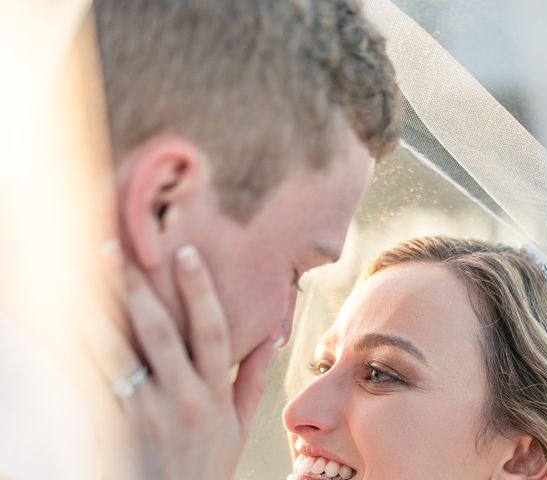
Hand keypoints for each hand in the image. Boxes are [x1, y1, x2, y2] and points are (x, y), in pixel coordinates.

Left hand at [85, 243, 275, 478]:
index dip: (199, 290)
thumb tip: (270, 337)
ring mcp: (147, 413)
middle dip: (140, 288)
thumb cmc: (209, 465)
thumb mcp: (241, 427)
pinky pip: (98, 381)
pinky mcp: (118, 426)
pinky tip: (74, 318)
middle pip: (160, 333)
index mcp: (215, 394)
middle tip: (121, 248)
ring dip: (103, 309)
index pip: (212, 332)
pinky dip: (85, 348)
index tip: (186, 253)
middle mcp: (183, 399)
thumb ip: (254, 380)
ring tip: (90, 274)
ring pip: (120, 353)